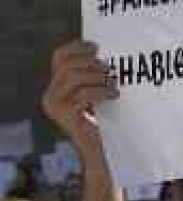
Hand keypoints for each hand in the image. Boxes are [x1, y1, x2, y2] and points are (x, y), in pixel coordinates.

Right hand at [41, 41, 116, 160]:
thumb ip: (93, 80)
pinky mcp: (63, 114)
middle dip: (91, 63)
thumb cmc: (105, 126)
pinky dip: (101, 91)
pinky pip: (82, 93)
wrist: (101, 154)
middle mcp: (50, 95)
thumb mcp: (97, 98)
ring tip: (114, 85)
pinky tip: (114, 95)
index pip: (60, 57)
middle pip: (67, 64)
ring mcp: (54, 104)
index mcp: (57, 88)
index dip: (77, 48)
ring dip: (98, 77)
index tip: (96, 46)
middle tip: (111, 71)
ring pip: (73, 76)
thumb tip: (105, 58)